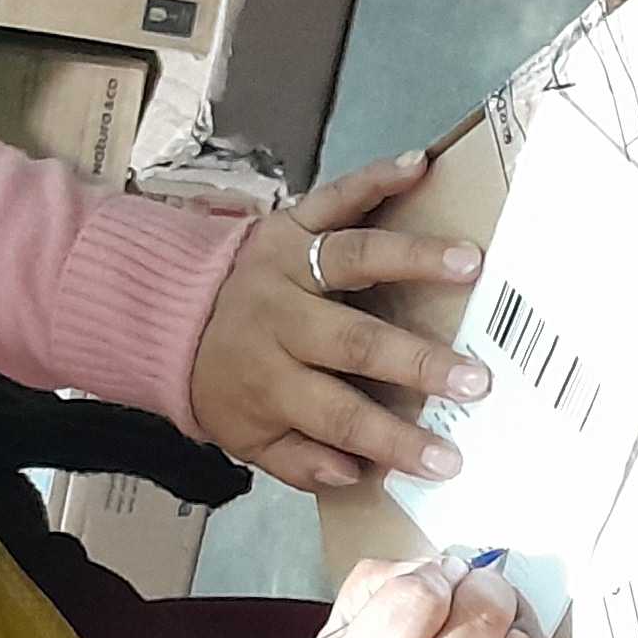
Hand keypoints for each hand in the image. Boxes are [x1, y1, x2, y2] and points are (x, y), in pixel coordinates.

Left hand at [186, 153, 491, 494]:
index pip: (340, 416)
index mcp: (271, 381)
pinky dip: (374, 179)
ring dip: (412, 259)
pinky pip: (333, 197)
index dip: (394, 440)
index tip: (447, 458)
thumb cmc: (224, 382)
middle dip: (418, 360)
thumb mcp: (247, 439)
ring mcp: (287, 263)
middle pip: (355, 341)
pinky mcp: (290, 220)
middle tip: (475, 377)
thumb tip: (354, 472)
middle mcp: (281, 320)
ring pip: (353, 259)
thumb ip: (299, 463)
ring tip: (469, 264)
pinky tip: (417, 166)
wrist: (163, 313)